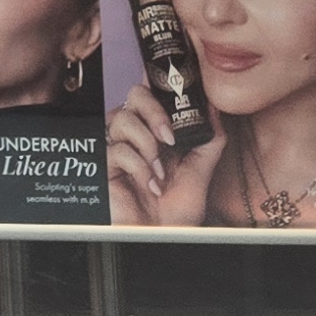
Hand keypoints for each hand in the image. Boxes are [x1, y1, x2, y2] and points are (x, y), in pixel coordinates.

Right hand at [104, 84, 217, 228]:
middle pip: (134, 95)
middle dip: (155, 111)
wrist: (162, 236)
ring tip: (159, 170)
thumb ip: (210, 139)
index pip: (152, 93)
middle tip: (170, 137)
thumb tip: (213, 105)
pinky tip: (150, 185)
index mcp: (157, 131)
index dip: (158, 79)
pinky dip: (140, 168)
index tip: (174, 79)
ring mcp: (116, 148)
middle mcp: (135, 134)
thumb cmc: (177, 211)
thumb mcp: (202, 171)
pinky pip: (118, 150)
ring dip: (147, 144)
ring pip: (122, 117)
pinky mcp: (102, 165)